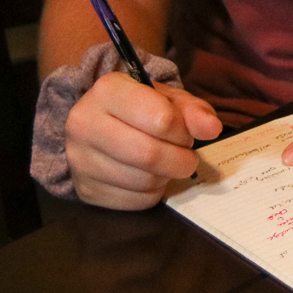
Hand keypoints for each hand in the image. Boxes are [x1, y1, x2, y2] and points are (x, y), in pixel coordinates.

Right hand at [65, 73, 223, 209]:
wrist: (99, 125)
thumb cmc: (140, 108)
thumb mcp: (168, 99)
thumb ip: (193, 110)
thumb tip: (212, 129)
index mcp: (108, 90)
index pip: (161, 119)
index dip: (183, 131)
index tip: (185, 134)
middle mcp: (85, 123)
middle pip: (150, 155)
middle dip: (181, 160)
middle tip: (187, 157)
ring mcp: (80, 160)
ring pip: (142, 181)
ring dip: (166, 176)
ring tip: (166, 164)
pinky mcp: (85, 190)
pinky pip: (134, 201)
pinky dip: (152, 193)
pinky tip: (149, 177)